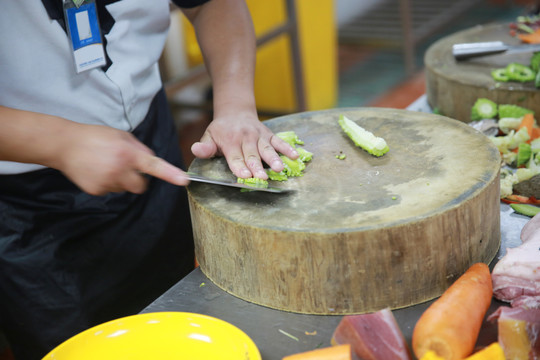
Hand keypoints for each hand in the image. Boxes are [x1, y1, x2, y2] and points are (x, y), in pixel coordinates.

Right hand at [53, 124, 188, 195]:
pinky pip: (111, 190)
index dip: (170, 174)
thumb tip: (151, 161)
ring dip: (122, 180)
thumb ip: (139, 149)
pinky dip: (108, 183)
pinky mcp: (96, 190)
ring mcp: (107, 182)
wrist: (65, 145)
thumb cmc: (95, 137)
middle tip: (128, 168)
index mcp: (128, 153)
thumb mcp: (121, 135)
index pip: (154, 165)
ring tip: (107, 164)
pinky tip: (98, 171)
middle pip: (141, 186)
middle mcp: (119, 169)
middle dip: (139, 180)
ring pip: (125, 189)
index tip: (184, 180)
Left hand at [191, 111, 298, 178]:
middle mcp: (245, 138)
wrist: (235, 111)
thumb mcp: (208, 136)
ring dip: (274, 159)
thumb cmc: (221, 130)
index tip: (244, 175)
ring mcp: (259, 136)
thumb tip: (195, 150)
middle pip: (252, 155)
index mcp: (230, 141)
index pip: (235, 157)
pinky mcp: (269, 135)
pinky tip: (295, 156)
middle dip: (257, 166)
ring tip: (279, 168)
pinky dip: (287, 148)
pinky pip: (279, 141)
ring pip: (267, 149)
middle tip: (262, 178)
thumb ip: (204, 147)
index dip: (239, 166)